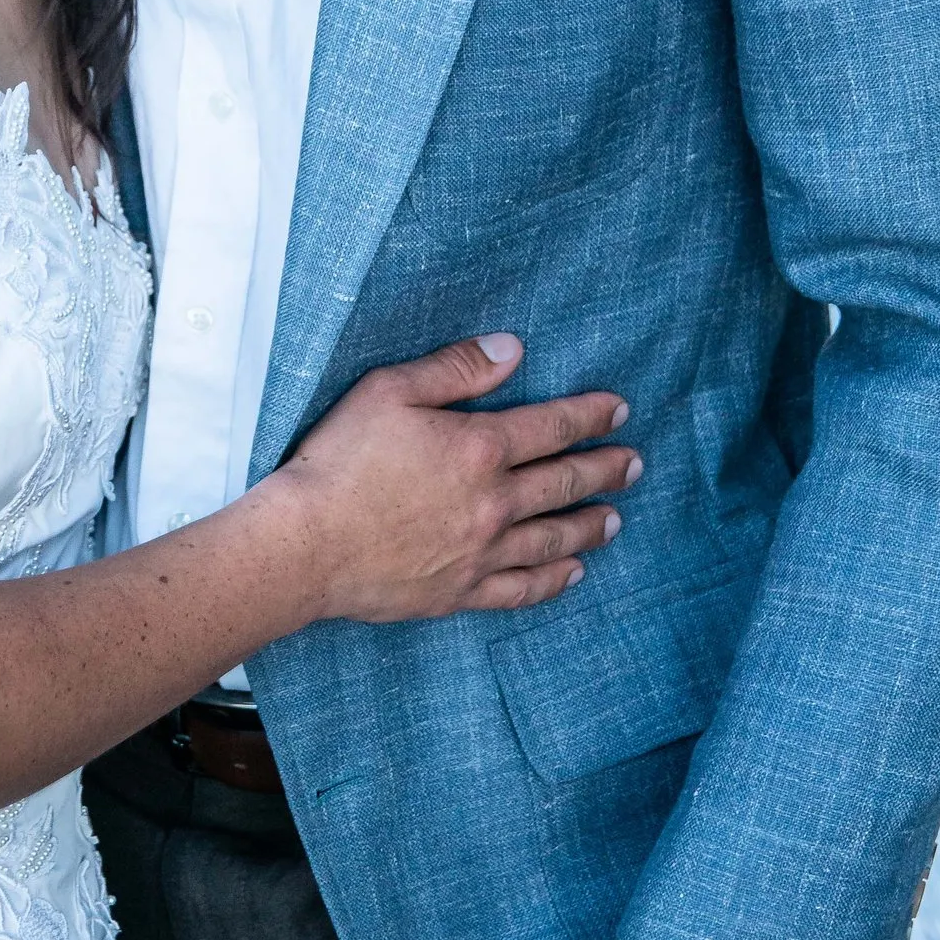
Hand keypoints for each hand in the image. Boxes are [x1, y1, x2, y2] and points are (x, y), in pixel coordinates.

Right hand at [280, 335, 635, 620]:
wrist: (305, 544)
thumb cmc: (339, 461)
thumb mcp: (389, 391)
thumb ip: (456, 368)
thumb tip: (512, 349)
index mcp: (479, 446)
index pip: (552, 426)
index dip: (591, 415)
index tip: (620, 410)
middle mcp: (493, 502)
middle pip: (565, 482)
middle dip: (606, 470)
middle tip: (633, 464)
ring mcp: (481, 551)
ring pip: (554, 537)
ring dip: (590, 525)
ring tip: (615, 519)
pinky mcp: (462, 590)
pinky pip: (523, 587)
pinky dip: (554, 580)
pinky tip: (572, 572)